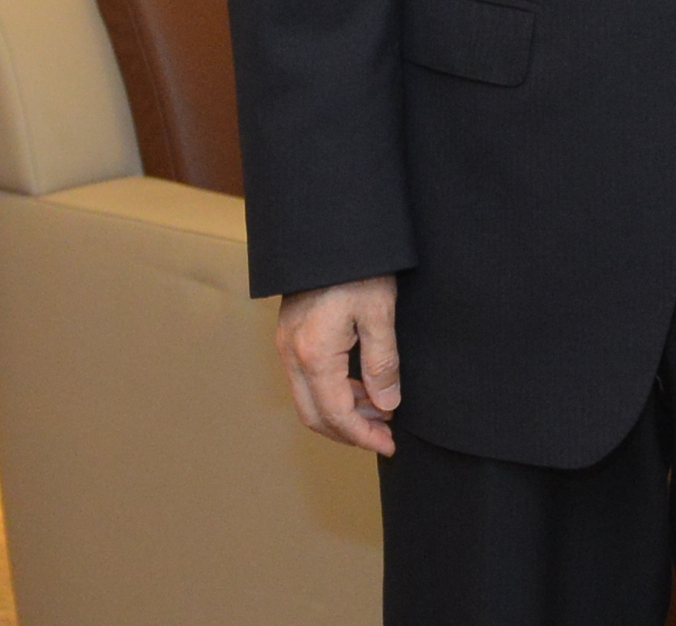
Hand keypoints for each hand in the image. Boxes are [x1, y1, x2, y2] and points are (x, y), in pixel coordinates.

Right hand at [276, 275, 400, 454]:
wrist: (330, 230)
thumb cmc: (358, 266)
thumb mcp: (380, 312)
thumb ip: (382, 363)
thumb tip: (386, 405)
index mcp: (314, 354)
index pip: (335, 415)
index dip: (362, 436)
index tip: (388, 444)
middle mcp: (291, 354)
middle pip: (314, 415)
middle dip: (349, 432)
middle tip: (384, 435)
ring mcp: (287, 344)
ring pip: (308, 399)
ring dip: (342, 412)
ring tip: (380, 409)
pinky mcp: (291, 334)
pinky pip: (306, 379)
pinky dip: (332, 392)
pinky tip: (361, 386)